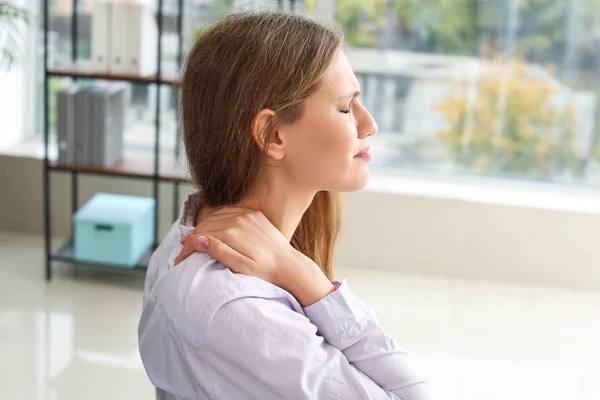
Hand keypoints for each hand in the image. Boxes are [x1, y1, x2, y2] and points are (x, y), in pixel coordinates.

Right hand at [174, 207, 334, 305]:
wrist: (289, 265)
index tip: (179, 258)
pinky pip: (230, 211)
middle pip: (206, 224)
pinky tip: (213, 225)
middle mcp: (239, 219)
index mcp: (233, 233)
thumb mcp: (240, 267)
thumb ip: (219, 251)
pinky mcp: (254, 214)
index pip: (201, 236)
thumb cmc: (265, 271)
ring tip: (194, 239)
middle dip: (192, 237)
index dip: (187, 247)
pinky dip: (218, 218)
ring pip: (216, 216)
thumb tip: (198, 239)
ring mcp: (247, 215)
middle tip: (182, 250)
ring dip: (203, 226)